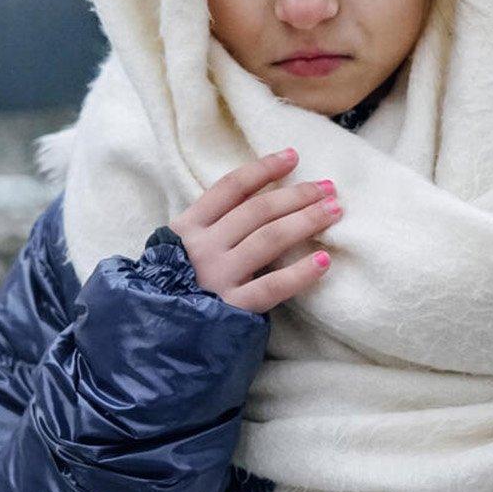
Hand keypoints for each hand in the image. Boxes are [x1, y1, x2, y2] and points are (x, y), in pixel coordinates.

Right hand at [169, 147, 337, 313]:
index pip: (231, 187)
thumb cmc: (175, 285)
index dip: (264, 168)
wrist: (159, 335)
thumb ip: (211, 225)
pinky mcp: (233, 307)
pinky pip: (273, 286)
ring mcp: (218, 276)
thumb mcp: (181, 247)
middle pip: (257, 210)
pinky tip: (324, 261)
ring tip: (333, 211)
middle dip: (296, 195)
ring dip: (305, 221)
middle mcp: (204, 247)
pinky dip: (300, 272)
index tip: (293, 156)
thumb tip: (261, 198)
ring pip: (269, 239)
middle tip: (328, 187)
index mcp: (189, 226)